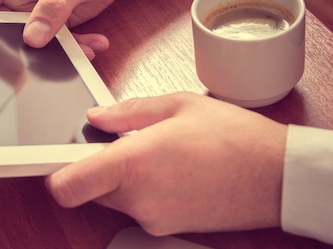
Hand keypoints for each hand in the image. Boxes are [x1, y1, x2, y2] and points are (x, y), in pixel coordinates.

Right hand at [0, 0, 132, 55]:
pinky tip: (92, 45)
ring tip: (81, 50)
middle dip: (16, 49)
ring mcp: (36, 12)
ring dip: (54, 52)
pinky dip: (73, 48)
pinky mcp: (55, 23)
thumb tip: (33, 36)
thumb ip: (55, 6)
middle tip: (38, 60)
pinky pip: (55, 43)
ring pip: (30, 42)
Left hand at [45, 92, 286, 235]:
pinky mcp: (168, 227)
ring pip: (116, 196)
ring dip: (125, 176)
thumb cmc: (234, 136)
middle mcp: (138, 198)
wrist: (277, 177)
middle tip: (125, 139)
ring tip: (161, 151)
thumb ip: (128, 111)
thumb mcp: (178, 105)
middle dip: (99, 165)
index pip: (68, 185)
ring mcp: (154, 218)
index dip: (55, 172)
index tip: (59, 156)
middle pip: (90, 187)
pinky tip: (175, 168)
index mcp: (134, 163)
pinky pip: (141, 206)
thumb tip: (96, 116)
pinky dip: (146, 188)